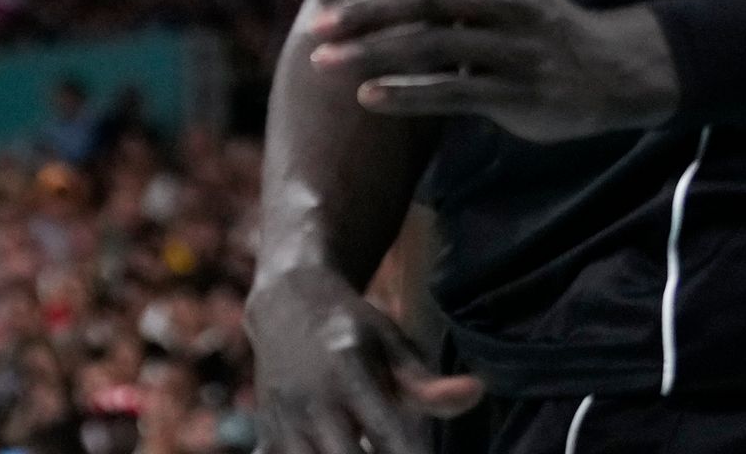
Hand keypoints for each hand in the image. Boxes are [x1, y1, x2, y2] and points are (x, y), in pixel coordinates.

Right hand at [249, 254, 480, 453]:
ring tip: (367, 449)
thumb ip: (427, 382)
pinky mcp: (267, 435)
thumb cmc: (352, 328)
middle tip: (398, 453)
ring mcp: (284, 420)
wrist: (285, 306)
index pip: (389, 435)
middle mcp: (312, 400)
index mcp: (348, 373)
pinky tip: (336, 448)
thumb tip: (477, 392)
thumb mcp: (390, 344)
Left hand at [311, 0, 682, 144]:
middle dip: (368, 10)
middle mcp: (510, 1)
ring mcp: (514, 49)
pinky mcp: (516, 94)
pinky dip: (406, 93)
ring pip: (432, 47)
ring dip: (372, 53)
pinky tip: (367, 95)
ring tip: (323, 60)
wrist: (615, 73)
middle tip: (320, 22)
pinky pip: (451, 93)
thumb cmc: (544, 23)